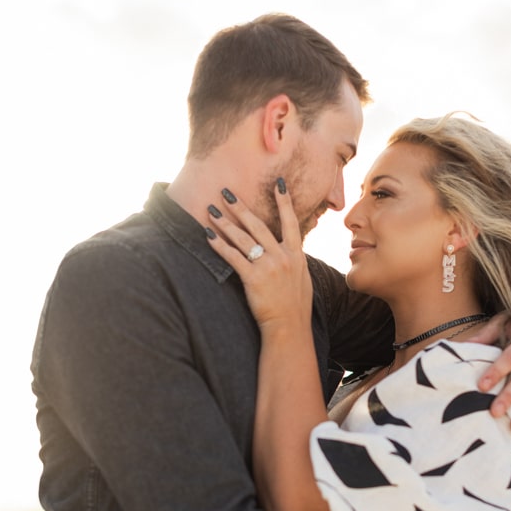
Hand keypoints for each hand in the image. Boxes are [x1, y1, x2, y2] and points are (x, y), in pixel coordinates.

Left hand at [205, 181, 312, 328]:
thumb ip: (294, 261)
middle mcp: (283, 257)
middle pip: (258, 225)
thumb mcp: (302, 279)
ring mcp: (268, 267)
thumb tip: (290, 251)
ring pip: (243, 238)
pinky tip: (208, 236)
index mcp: (296, 255)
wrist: (290, 327)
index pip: (291, 222)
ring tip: (211, 210)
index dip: (284, 202)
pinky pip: (233, 257)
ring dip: (225, 223)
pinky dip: (219, 245)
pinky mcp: (254, 278)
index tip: (279, 183)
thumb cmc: (295, 306)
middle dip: (240, 207)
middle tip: (226, 192)